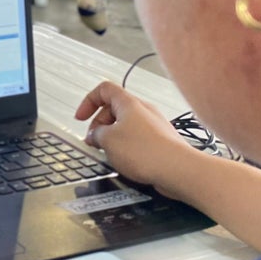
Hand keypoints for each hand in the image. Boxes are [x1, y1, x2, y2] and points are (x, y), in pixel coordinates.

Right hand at [75, 81, 195, 193]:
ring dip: (112, 138)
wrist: (178, 170)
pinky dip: (127, 147)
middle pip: (113, 109)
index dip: (88, 102)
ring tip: (109, 153)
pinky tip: (126, 162)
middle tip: (94, 141)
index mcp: (128, 103)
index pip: (104, 89)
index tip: (81, 117)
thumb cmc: (146, 151)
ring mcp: (154, 125)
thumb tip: (96, 136)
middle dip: (99, 125)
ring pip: (125, 126)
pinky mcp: (161, 141)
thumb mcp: (108, 140)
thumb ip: (96, 134)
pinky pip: (137, 139)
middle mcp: (143, 110)